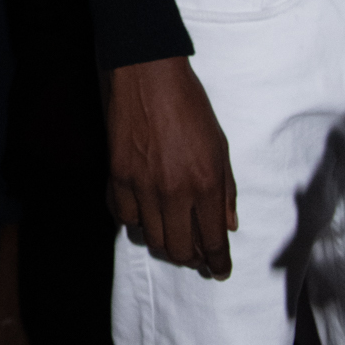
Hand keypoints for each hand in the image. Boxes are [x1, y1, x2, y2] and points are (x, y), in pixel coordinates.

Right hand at [107, 55, 236, 276]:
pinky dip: (134, 220)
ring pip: (150, 237)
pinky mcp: (116, 175)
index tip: (218, 271)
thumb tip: (227, 224)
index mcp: (205, 183)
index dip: (217, 263)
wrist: (147, 73)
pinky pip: (123, 215)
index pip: (212, 241)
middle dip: (190, 259)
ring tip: (171, 233)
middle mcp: (173, 191)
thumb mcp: (219, 144)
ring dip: (164, 241)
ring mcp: (141, 185)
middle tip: (196, 255)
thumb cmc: (189, 104)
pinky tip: (143, 212)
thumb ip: (225, 189)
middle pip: (178, 249)